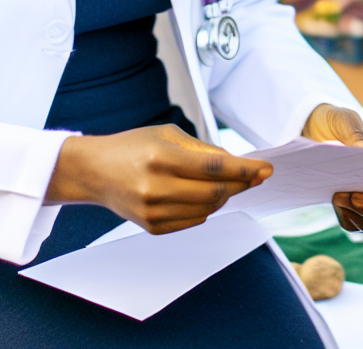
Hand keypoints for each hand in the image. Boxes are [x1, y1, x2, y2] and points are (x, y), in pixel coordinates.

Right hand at [46, 125, 271, 235]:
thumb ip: (203, 150)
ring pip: (208, 209)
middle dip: (242, 184)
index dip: (245, 169)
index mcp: (162, 158)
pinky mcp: (151, 227)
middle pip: (216, 192)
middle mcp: (156, 188)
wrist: (95, 172)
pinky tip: (206, 195)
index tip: (267, 169)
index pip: (215, 168)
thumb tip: (236, 163)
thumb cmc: (134, 146)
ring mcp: (153, 211)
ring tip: (230, 182)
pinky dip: (207, 208)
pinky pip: (193, 220)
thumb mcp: (168, 135)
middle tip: (256, 176)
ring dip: (226, 196)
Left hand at [304, 104, 362, 233]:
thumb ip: (356, 137)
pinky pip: (352, 224)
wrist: (315, 128)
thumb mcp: (346, 122)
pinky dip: (345, 217)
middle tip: (354, 196)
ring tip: (340, 197)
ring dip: (358, 215)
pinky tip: (336, 202)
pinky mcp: (348, 209)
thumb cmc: (339, 123)